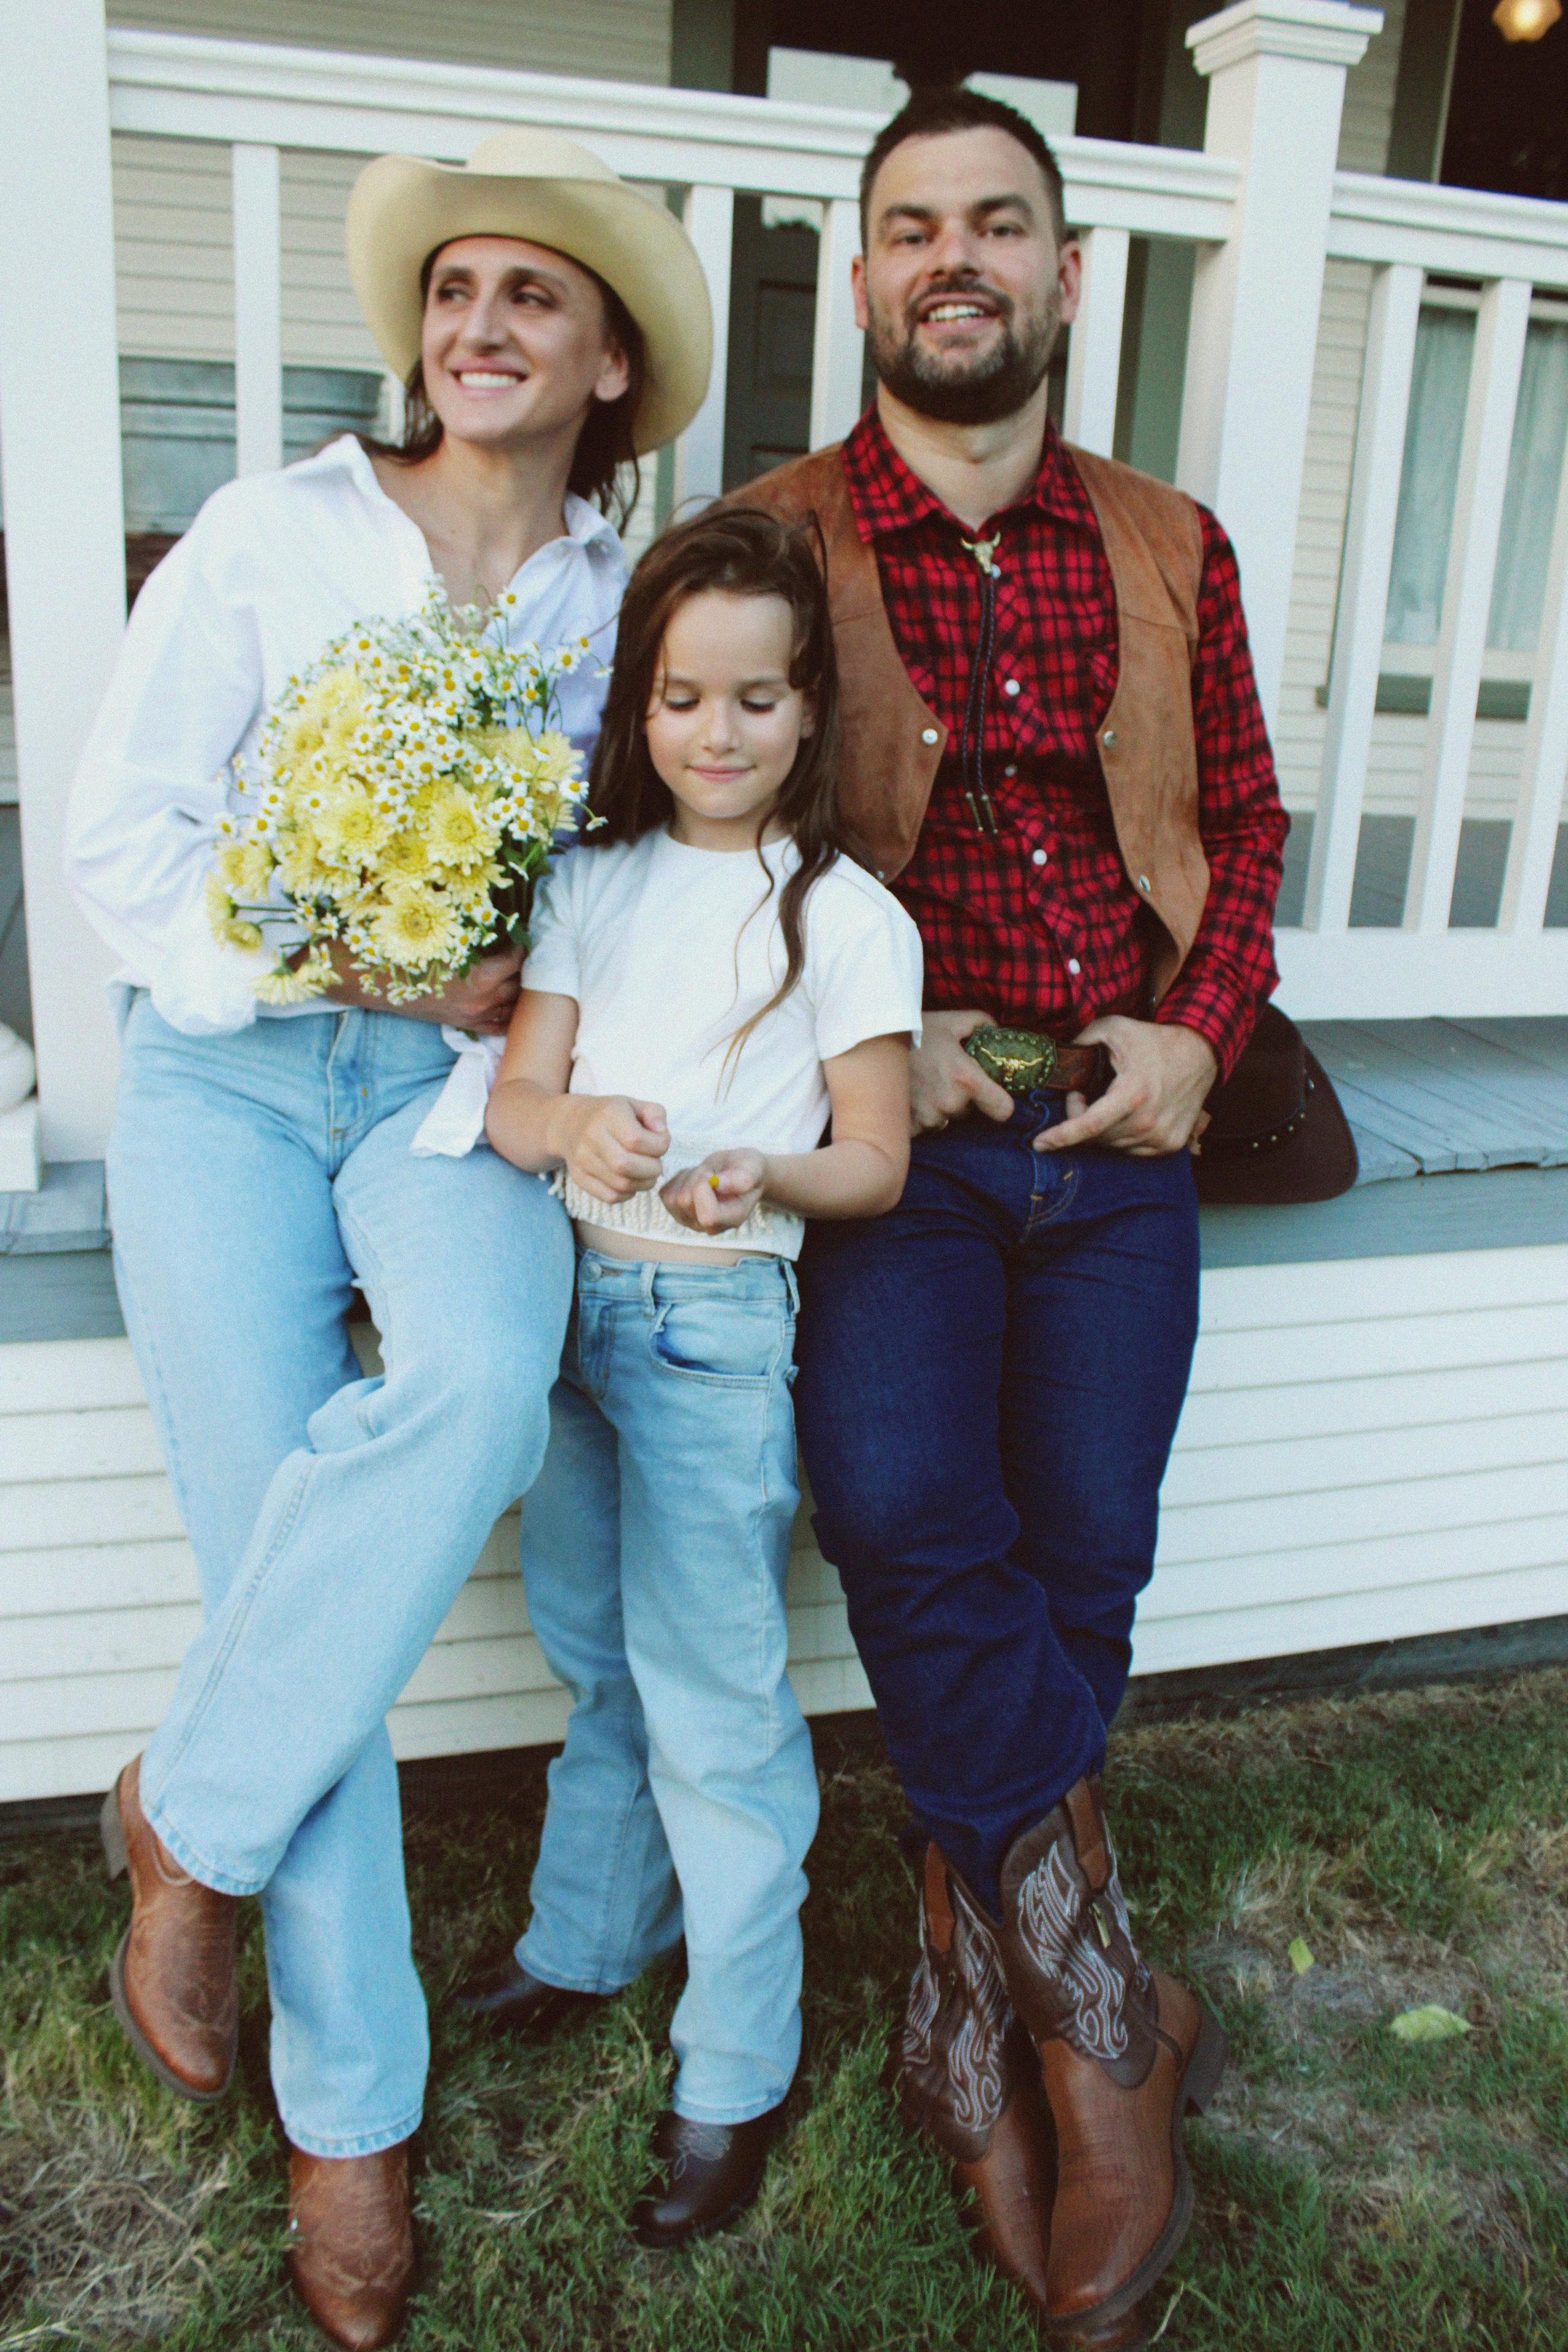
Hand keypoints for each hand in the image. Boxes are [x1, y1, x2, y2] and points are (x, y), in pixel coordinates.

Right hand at [321, 942, 523, 1032]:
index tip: (524, 933)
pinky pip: (499, 1025)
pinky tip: (517, 1003)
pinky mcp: (465, 1024)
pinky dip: (511, 1014)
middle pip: (521, 984)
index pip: (518, 959)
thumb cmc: (413, 952)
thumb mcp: (446, 936)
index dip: (523, 943)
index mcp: (481, 977)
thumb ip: (475, 930)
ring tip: (526, 974)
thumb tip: (497, 914)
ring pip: (514, 1006)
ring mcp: (475, 1015)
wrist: (382, 981)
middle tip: (531, 952)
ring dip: (521, 990)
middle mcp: (483, 1000)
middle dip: (527, 967)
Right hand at [553, 1096, 669, 1202]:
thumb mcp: (634, 1104)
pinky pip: (610, 1196)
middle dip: (652, 1169)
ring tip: (647, 1173)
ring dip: (644, 1183)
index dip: (659, 1146)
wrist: (570, 1123)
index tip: (661, 1143)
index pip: (637, 1140)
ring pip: (621, 1185)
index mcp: (608, 1114)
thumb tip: (661, 1133)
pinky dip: (628, 1194)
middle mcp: (592, 1136)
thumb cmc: (611, 1115)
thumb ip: (655, 1113)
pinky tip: (631, 1182)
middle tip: (656, 1164)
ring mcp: (583, 1159)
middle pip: (626, 1165)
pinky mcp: (580, 1177)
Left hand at [660, 1149, 768, 1232]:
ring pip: (673, 1198)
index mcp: (732, 1219)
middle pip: (685, 1202)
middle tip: (712, 1172)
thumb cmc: (747, 1169)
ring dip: (687, 1179)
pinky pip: (665, 1193)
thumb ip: (742, 1177)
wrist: (737, 1171)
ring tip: (704, 1175)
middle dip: (696, 1179)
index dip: (704, 1190)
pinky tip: (694, 1179)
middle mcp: (709, 1227)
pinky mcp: (676, 1212)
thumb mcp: (752, 1167)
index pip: (708, 1216)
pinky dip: (677, 1180)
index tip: (713, 1174)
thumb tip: (719, 1185)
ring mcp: (691, 1221)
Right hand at [909, 1009, 1014, 1134]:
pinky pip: (922, 1128)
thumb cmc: (911, 1032)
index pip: (1002, 1109)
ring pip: (944, 1120)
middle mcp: (949, 1103)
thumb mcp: (949, 1021)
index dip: (1000, 1103)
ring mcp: (928, 1118)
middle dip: (959, 1098)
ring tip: (920, 1086)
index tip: (993, 1097)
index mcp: (965, 1079)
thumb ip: (980, 1024)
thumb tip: (996, 1031)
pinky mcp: (908, 1127)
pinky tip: (907, 1098)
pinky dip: (916, 1117)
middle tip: (941, 1078)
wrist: (868, 1046)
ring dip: (937, 1109)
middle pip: (967, 1112)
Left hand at [1037, 1016, 1216, 1156]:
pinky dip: (1120, 1136)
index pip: (1090, 1125)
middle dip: (1079, 1118)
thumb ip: (1080, 1042)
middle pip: (1096, 1137)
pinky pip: (1131, 1150)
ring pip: (1111, 1146)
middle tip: (1083, 1094)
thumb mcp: (1113, 1029)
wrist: (1200, 1054)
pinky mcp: (1170, 1144)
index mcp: (1132, 1094)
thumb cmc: (1153, 1041)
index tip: (1039, 1144)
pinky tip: (1126, 1114)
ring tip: (1108, 1100)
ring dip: (1100, 1129)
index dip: (1061, 1136)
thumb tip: (1056, 1062)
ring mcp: (1161, 1137)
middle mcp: (1148, 1121)